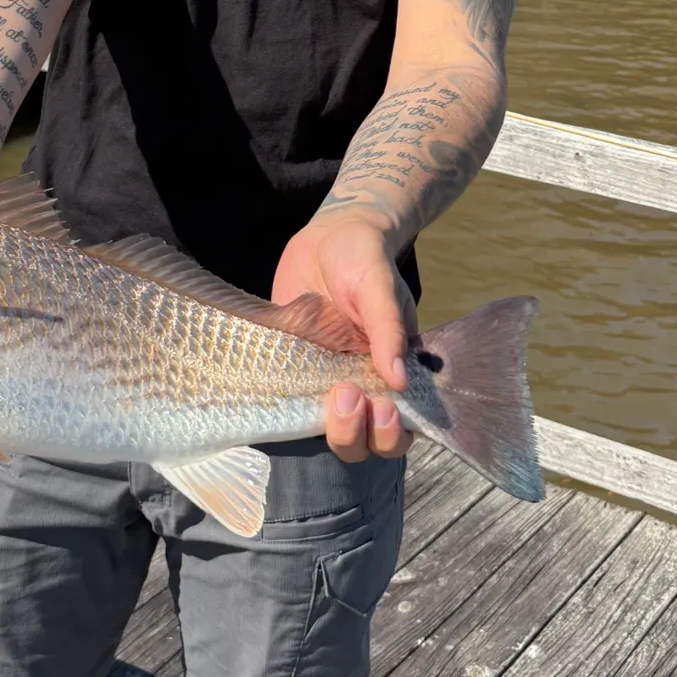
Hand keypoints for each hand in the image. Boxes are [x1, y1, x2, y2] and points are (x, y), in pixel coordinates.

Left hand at [271, 212, 417, 463]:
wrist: (328, 236)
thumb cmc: (364, 258)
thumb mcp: (379, 287)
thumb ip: (387, 329)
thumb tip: (400, 381)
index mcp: (389, 372)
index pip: (397, 427)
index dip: (389, 432)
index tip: (380, 407)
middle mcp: (357, 383)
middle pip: (358, 441)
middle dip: (354, 433)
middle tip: (345, 395)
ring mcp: (320, 379)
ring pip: (321, 429)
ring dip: (324, 425)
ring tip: (326, 393)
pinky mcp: (287, 367)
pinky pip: (283, 400)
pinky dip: (280, 406)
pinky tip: (277, 392)